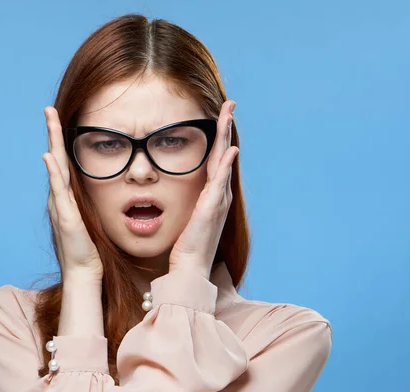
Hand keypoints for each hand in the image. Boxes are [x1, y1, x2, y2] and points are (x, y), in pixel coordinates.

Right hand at [42, 106, 103, 280]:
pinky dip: (53, 173)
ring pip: (55, 168)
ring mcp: (60, 206)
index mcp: (67, 196)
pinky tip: (49, 156)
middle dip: (53, 132)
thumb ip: (89, 201)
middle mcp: (60, 198)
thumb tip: (99, 186)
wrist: (84, 272)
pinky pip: (58, 191)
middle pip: (55, 158)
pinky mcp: (66, 218)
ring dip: (52, 142)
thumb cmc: (90, 248)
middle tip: (49, 109)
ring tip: (49, 119)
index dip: (61, 140)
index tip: (61, 118)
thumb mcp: (91, 217)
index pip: (63, 162)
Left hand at [169, 100, 238, 278]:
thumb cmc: (186, 247)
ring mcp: (217, 202)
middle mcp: (218, 195)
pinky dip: (225, 165)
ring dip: (226, 137)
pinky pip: (219, 183)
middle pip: (223, 154)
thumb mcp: (186, 218)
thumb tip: (179, 191)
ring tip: (229, 114)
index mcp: (212, 195)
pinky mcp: (210, 210)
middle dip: (225, 128)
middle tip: (230, 104)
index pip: (216, 159)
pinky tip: (229, 150)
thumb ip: (188, 202)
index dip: (219, 137)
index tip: (220, 116)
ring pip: (223, 161)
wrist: (189, 268)